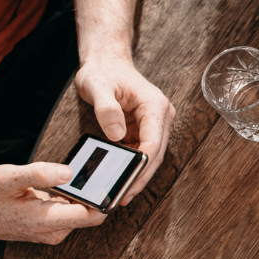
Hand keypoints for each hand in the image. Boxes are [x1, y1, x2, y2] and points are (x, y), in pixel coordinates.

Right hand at [0, 162, 108, 243]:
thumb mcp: (7, 178)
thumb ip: (39, 174)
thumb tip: (69, 172)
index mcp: (46, 221)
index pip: (91, 216)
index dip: (107, 198)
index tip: (118, 178)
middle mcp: (54, 231)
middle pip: (91, 213)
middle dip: (99, 192)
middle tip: (106, 167)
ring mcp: (53, 230)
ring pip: (82, 211)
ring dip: (86, 194)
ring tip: (90, 171)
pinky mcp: (51, 226)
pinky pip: (71, 211)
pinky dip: (74, 197)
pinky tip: (70, 181)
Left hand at [72, 54, 173, 204]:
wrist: (106, 61)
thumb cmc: (103, 71)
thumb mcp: (97, 87)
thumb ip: (106, 109)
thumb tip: (117, 134)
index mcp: (154, 105)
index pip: (153, 142)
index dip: (143, 166)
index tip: (129, 183)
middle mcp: (160, 114)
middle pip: (155, 153)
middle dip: (141, 176)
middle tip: (124, 196)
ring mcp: (155, 122)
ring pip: (151, 155)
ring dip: (138, 174)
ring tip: (122, 192)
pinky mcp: (146, 128)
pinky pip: (142, 151)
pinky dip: (133, 165)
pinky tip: (121, 177)